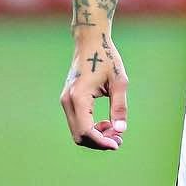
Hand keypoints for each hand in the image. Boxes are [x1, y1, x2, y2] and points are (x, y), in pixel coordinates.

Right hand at [60, 30, 128, 150]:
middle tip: (118, 139)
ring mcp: (65, 100)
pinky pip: (76, 122)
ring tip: (114, 130)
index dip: (102, 142)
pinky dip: (90, 128)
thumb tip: (121, 130)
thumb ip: (119, 107)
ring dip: (95, 136)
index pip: (87, 130)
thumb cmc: (107, 58)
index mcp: (79, 96)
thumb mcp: (119, 81)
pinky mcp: (68, 100)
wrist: (90, 42)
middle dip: (99, 141)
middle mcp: (68, 101)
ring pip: (77, 131)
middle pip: (80, 135)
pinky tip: (104, 123)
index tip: (117, 143)